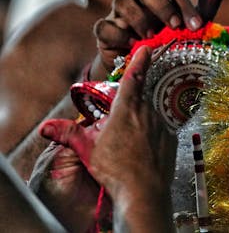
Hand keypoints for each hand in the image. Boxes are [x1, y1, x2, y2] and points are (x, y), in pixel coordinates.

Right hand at [38, 47, 176, 226]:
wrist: (143, 192)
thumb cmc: (115, 170)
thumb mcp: (88, 150)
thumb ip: (70, 133)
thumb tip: (47, 127)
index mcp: (126, 109)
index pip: (134, 77)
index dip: (140, 60)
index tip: (146, 47)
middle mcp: (147, 112)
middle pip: (137, 101)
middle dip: (128, 110)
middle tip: (118, 130)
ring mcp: (161, 124)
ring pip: (148, 116)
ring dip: (139, 124)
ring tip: (128, 147)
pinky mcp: (170, 137)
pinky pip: (159, 131)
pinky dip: (150, 137)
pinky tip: (141, 152)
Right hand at [94, 0, 202, 72]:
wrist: (130, 66)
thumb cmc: (158, 47)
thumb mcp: (176, 39)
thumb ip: (188, 31)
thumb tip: (209, 30)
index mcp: (161, 0)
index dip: (186, 6)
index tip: (195, 26)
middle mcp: (139, 1)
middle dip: (161, 5)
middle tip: (173, 26)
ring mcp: (119, 14)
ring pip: (122, 0)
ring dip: (138, 18)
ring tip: (150, 38)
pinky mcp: (104, 31)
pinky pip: (103, 26)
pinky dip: (118, 35)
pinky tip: (131, 46)